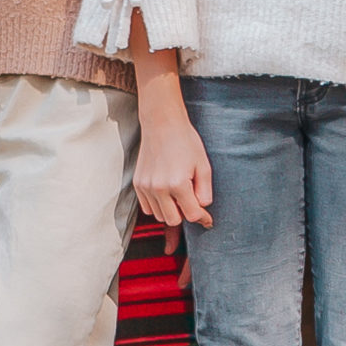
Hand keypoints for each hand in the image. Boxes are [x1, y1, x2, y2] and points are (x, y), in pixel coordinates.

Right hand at [134, 107, 215, 232]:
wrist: (162, 124)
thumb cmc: (185, 141)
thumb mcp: (203, 165)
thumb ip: (205, 191)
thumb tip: (203, 209)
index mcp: (178, 184)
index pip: (192, 215)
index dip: (202, 216)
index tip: (207, 217)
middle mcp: (159, 188)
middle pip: (173, 221)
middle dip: (184, 213)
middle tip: (190, 198)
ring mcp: (146, 187)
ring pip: (159, 216)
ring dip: (170, 210)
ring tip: (177, 192)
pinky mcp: (138, 184)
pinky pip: (147, 208)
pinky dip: (158, 205)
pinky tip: (166, 191)